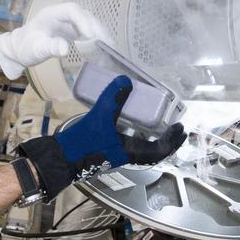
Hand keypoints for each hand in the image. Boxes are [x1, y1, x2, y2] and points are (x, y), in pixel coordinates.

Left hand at [0, 3, 107, 79]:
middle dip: (96, 27)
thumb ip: (49, 48)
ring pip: (88, 21)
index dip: (82, 20)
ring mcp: (68, 22)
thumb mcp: (35, 50)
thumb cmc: (25, 48)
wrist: (20, 49)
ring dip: (99, 32)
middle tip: (106, 43)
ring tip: (109, 46)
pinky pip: (87, 30)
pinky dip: (96, 37)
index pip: (71, 10)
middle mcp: (61, 15)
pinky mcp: (72, 30)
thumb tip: (64, 49)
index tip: (90, 35)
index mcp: (50, 14)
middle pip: (83, 15)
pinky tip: (104, 47)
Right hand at [16, 76, 185, 198]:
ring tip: (158, 124)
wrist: (59, 159)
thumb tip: (126, 80)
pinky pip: (129, 144)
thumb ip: (114, 99)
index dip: (172, 140)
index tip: (180, 128)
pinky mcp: (105, 151)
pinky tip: (129, 122)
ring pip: (141, 148)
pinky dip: (135, 134)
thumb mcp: (100, 117)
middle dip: (167, 141)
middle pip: (154, 152)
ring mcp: (116, 154)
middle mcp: (126, 156)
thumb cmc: (83, 142)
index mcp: (131, 152)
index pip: (160, 150)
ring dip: (152, 138)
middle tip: (176, 129)